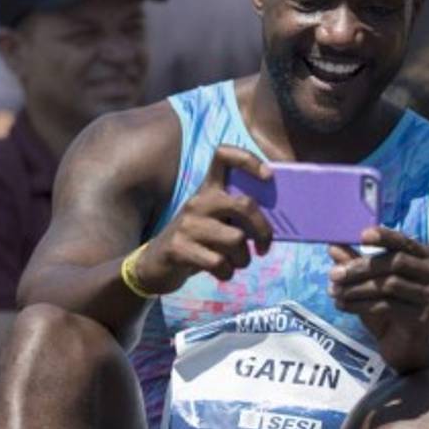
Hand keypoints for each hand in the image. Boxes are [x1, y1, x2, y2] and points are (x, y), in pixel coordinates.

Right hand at [133, 146, 273, 294]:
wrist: (154, 264)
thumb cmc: (195, 240)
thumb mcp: (213, 219)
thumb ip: (237, 214)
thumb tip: (274, 221)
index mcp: (207, 188)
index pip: (223, 155)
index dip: (248, 159)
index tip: (268, 176)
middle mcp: (198, 201)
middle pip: (244, 205)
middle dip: (263, 230)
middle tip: (263, 246)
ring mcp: (187, 225)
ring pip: (236, 240)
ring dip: (243, 258)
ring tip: (236, 263)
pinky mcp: (179, 249)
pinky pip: (219, 262)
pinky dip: (227, 273)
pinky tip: (222, 273)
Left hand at [328, 227, 428, 372]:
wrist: (403, 346)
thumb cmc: (387, 308)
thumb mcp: (368, 282)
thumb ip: (354, 263)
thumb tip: (333, 246)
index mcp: (423, 256)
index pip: (403, 241)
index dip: (384, 236)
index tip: (362, 235)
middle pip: (395, 262)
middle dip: (361, 267)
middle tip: (334, 274)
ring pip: (389, 284)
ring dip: (357, 288)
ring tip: (334, 292)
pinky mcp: (421, 317)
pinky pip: (387, 306)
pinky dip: (360, 304)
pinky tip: (342, 306)